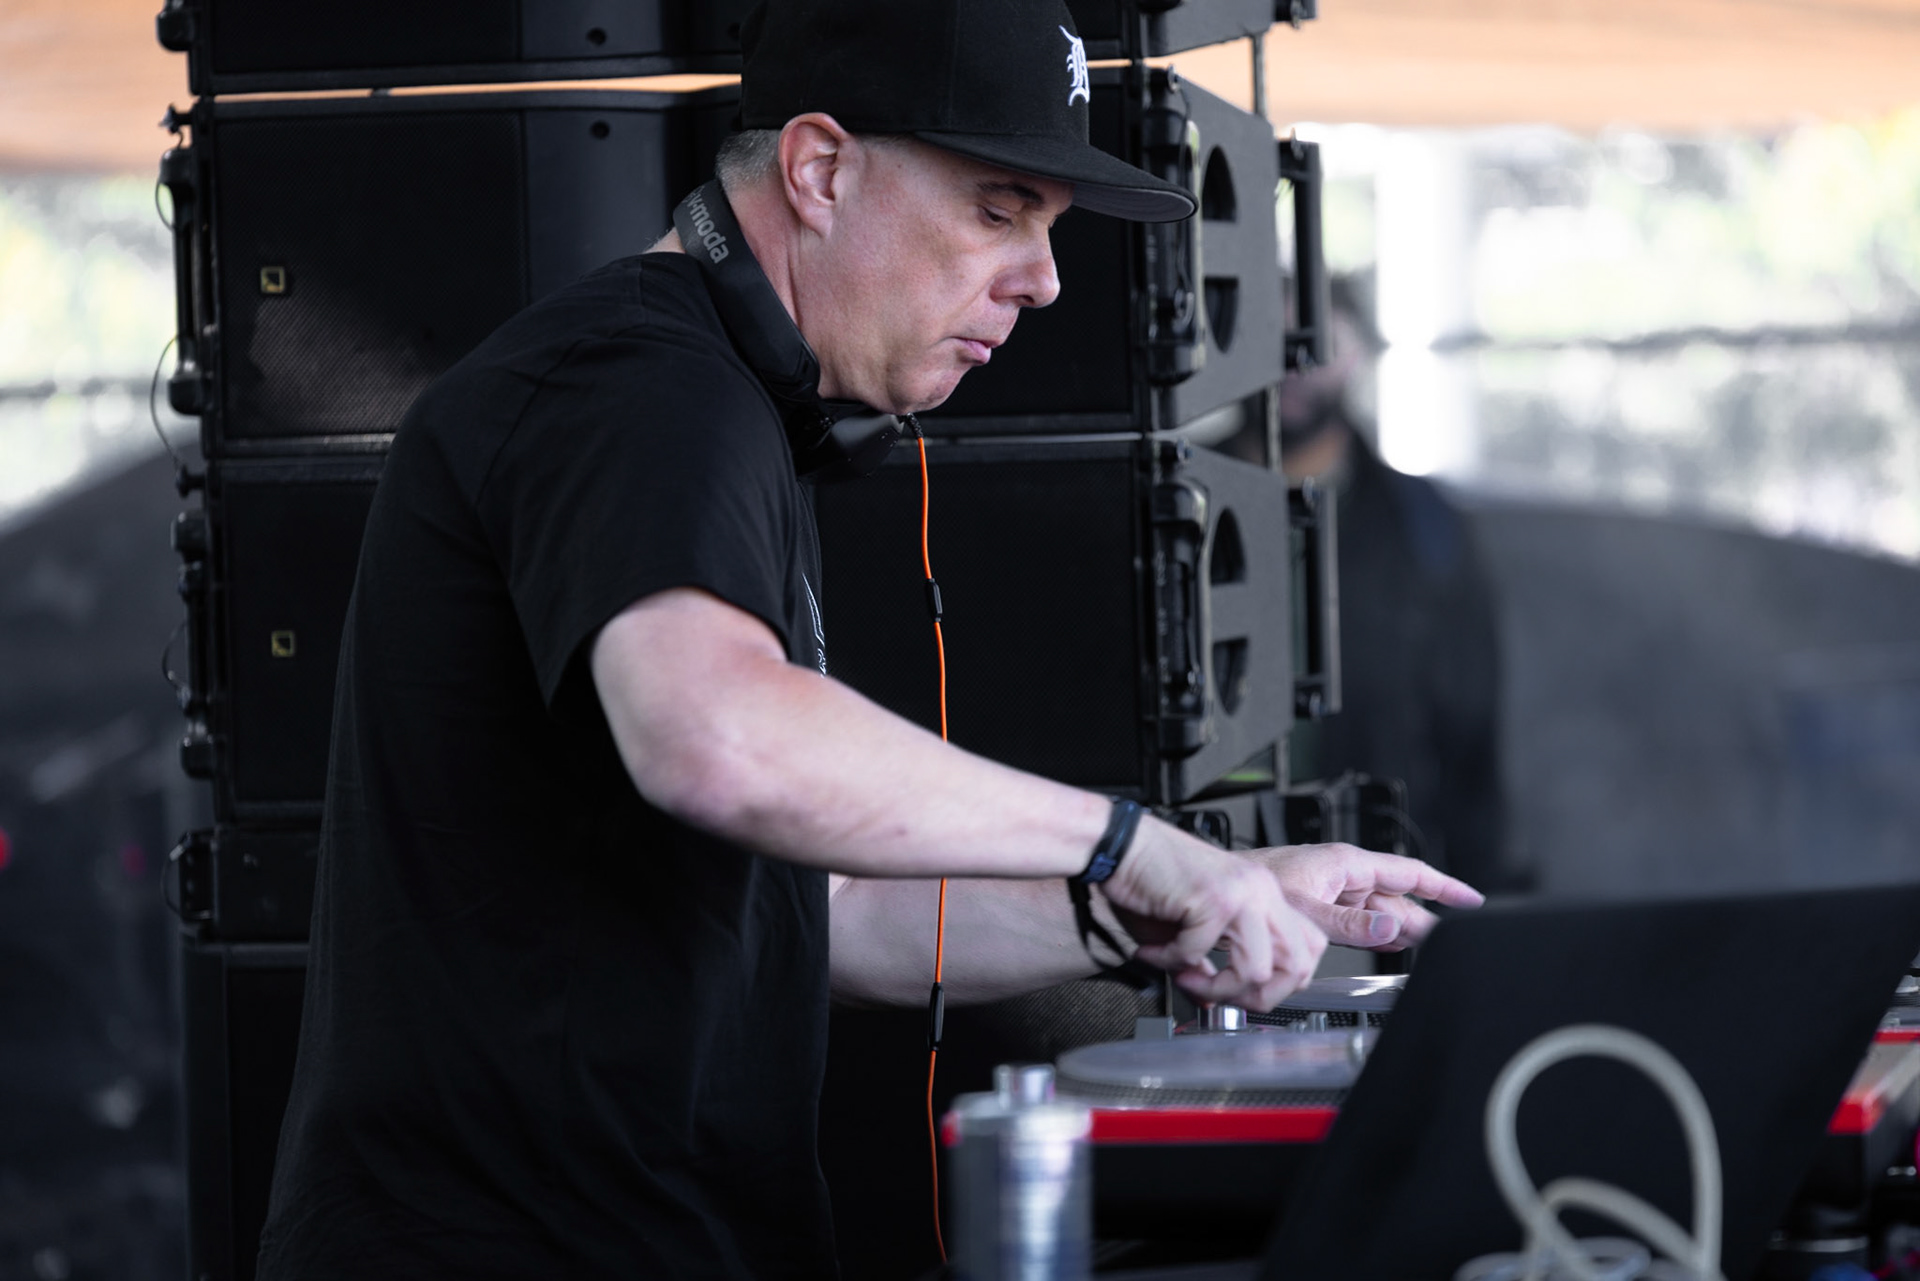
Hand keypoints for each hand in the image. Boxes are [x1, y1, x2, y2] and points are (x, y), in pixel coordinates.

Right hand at [1096, 821, 1326, 1010]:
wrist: (1120, 844)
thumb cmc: (1149, 879)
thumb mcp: (1191, 928)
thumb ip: (1209, 964)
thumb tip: (1211, 1001)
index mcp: (1264, 894)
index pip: (1309, 949)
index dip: (1282, 984)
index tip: (1244, 992)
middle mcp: (1262, 890)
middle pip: (1298, 966)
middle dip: (1255, 997)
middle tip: (1216, 994)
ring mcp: (1243, 893)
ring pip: (1257, 971)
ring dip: (1214, 987)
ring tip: (1181, 974)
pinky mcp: (1214, 898)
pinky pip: (1199, 954)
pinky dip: (1168, 960)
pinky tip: (1152, 949)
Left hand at [1246, 843, 1484, 951]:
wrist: (1221, 893)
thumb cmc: (1251, 884)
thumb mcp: (1305, 907)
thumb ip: (1349, 922)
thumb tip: (1389, 927)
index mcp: (1346, 865)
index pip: (1409, 873)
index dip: (1444, 887)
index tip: (1471, 901)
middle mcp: (1343, 875)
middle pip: (1398, 899)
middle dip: (1425, 919)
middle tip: (1449, 943)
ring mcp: (1333, 891)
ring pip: (1380, 912)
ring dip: (1402, 930)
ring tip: (1427, 947)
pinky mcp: (1320, 906)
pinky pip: (1360, 921)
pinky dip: (1377, 934)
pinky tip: (1390, 945)